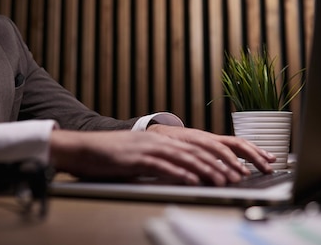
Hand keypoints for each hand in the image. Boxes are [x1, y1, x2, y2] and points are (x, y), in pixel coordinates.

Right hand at [49, 129, 263, 185]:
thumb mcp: (140, 154)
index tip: (234, 168)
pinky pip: (163, 167)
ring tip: (223, 180)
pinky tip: (192, 181)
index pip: (197, 146)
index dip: (218, 157)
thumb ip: (161, 160)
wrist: (83, 148)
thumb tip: (182, 173)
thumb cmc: (111, 155)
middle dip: (220, 164)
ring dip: (206, 170)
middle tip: (237, 175)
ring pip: (184, 158)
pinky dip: (180, 174)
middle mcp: (159, 140)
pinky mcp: (137, 159)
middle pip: (196, 151)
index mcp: (162, 139)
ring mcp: (148, 148)